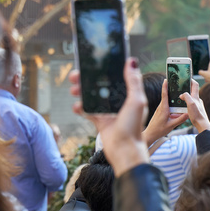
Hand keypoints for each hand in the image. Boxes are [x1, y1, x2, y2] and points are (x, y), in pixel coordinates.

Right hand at [69, 59, 148, 175]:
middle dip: (87, 79)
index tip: (92, 62)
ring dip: (81, 92)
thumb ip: (133, 81)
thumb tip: (131, 61)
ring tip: (73, 90)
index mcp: (128, 94)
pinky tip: (76, 106)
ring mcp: (108, 111)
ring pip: (91, 97)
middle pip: (100, 85)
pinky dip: (80, 108)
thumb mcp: (136, 100)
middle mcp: (118, 101)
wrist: (124, 149)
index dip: (104, 69)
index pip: (115, 77)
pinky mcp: (100, 121)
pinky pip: (87, 111)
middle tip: (75, 76)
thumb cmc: (133, 126)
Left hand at [143, 80, 188, 146]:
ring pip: (166, 101)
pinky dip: (170, 103)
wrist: (150, 135)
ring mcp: (160, 109)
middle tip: (176, 82)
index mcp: (163, 108)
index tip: (166, 79)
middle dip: (170, 88)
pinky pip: (166, 105)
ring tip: (178, 91)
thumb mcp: (171, 125)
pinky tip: (175, 105)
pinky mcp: (160, 112)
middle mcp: (161, 107)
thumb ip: (180, 119)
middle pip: (166, 95)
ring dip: (171, 96)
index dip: (165, 86)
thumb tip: (188, 113)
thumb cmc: (159, 130)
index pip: (164, 95)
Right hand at [180, 79, 209, 132]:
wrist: (202, 125)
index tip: (186, 78)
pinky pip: (191, 104)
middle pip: (192, 91)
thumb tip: (182, 94)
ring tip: (179, 98)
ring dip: (186, 96)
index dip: (191, 80)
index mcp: (196, 97)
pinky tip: (183, 107)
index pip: (195, 85)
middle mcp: (198, 100)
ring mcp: (197, 105)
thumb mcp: (190, 104)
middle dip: (186, 88)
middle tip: (180, 87)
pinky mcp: (196, 110)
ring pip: (191, 98)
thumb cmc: (197, 115)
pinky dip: (186, 103)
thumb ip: (186, 97)